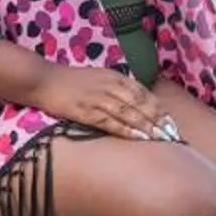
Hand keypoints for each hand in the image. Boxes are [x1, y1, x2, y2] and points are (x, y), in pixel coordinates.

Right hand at [34, 63, 177, 139]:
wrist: (43, 80)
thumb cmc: (71, 81)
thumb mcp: (98, 77)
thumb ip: (118, 87)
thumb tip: (137, 102)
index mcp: (114, 77)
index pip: (144, 93)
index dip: (159, 108)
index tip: (172, 122)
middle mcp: (109, 85)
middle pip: (140, 103)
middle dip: (158, 120)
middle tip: (172, 134)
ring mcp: (97, 98)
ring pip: (129, 113)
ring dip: (147, 126)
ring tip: (161, 139)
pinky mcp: (85, 110)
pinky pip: (109, 121)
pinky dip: (126, 130)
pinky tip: (137, 138)